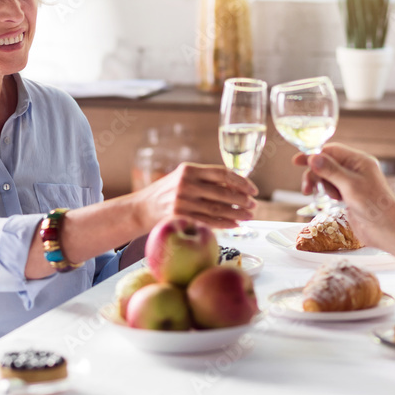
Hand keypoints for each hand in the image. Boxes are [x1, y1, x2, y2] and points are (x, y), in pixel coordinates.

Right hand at [135, 163, 257, 229]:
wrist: (142, 207)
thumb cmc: (167, 192)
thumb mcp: (183, 177)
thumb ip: (205, 178)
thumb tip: (237, 185)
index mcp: (189, 170)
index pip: (222, 173)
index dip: (241, 181)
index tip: (253, 189)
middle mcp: (185, 184)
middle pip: (222, 192)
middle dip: (242, 200)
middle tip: (253, 205)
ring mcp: (181, 202)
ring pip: (217, 209)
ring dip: (236, 214)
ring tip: (248, 216)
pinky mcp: (179, 217)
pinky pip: (207, 222)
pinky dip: (224, 224)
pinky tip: (235, 224)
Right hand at [293, 143, 394, 247]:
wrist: (386, 229)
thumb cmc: (374, 206)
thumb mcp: (349, 185)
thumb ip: (330, 170)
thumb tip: (313, 157)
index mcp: (359, 161)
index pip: (332, 151)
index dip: (314, 155)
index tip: (297, 161)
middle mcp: (355, 169)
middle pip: (326, 164)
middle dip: (315, 175)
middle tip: (307, 188)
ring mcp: (352, 183)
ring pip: (327, 177)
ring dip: (322, 186)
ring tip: (328, 198)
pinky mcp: (349, 196)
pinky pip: (332, 189)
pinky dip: (327, 194)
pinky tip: (331, 202)